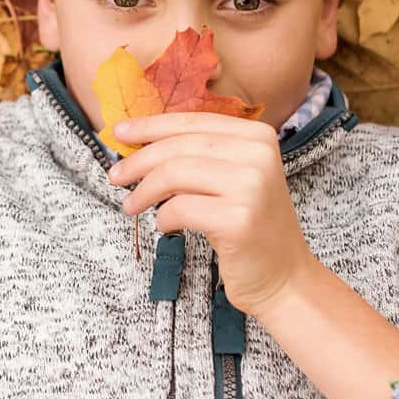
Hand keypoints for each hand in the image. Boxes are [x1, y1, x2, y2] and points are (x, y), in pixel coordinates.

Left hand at [105, 110, 312, 313]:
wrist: (284, 276)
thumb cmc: (249, 226)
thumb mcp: (232, 178)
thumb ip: (198, 154)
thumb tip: (139, 140)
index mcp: (257, 136)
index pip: (192, 122)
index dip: (150, 126)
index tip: (119, 133)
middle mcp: (258, 155)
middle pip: (178, 146)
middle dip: (138, 160)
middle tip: (114, 176)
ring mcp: (251, 187)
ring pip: (174, 174)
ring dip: (144, 191)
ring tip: (131, 205)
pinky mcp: (239, 220)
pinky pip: (179, 209)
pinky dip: (163, 217)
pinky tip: (164, 226)